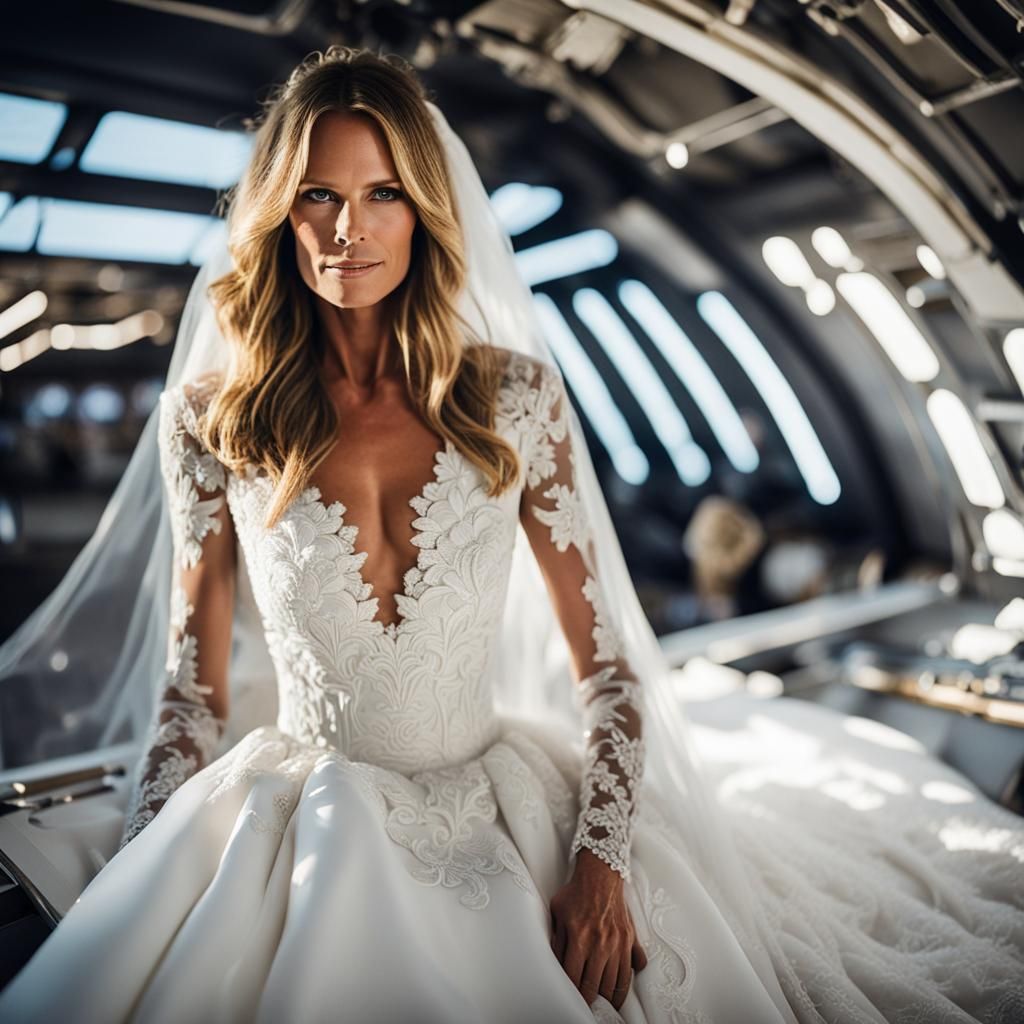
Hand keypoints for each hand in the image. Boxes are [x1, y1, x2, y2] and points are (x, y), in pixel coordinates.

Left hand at [550, 848, 647, 1010]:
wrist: (600, 875)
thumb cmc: (575, 893)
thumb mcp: (557, 913)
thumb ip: (557, 940)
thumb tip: (557, 965)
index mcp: (578, 938)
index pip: (574, 978)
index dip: (571, 994)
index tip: (570, 1000)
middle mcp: (599, 944)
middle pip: (594, 986)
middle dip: (588, 1000)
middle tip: (586, 1008)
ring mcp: (617, 943)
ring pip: (613, 984)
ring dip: (607, 999)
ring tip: (603, 1006)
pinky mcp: (629, 940)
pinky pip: (629, 971)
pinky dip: (624, 987)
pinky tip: (618, 994)